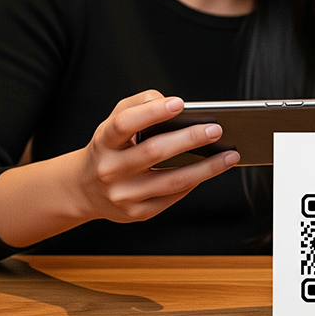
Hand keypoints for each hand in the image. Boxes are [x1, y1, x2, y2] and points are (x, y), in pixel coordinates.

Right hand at [73, 90, 238, 224]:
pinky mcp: (137, 213)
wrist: (84, 189)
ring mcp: (124, 195)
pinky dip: (195, 182)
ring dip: (206, 168)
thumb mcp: (113, 120)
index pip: (125, 124)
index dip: (152, 113)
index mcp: (104, 142)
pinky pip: (173, 197)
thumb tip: (169, 103)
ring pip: (171, 181)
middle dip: (189, 139)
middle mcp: (111, 169)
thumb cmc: (109, 149)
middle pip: (154, 152)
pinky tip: (211, 170)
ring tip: (229, 155)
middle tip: (216, 130)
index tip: (179, 104)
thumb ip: (139, 104)